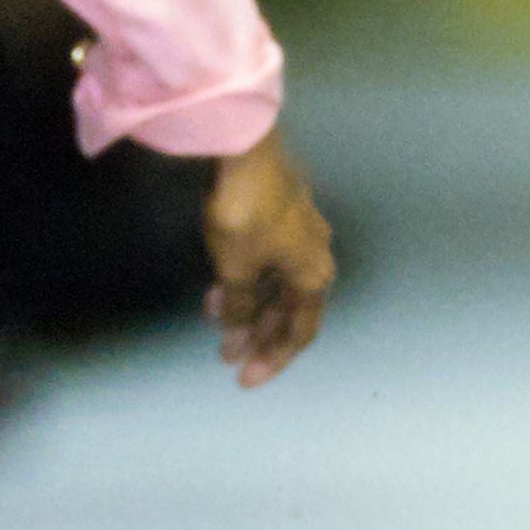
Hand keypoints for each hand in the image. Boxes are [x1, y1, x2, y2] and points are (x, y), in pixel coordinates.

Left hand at [203, 125, 336, 389]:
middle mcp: (316, 257)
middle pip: (289, 311)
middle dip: (256, 335)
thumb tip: (237, 332)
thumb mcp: (237, 268)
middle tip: (225, 355)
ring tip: (214, 319)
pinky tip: (218, 286)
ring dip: (247, 307)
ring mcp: (301, 234)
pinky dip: (246, 280)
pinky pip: (268, 262)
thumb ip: (239, 306)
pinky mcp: (282, 214)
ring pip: (276, 285)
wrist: (246, 150)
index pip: (299, 333)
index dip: (273, 360)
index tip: (244, 378)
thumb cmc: (246, 214)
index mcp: (314, 276)